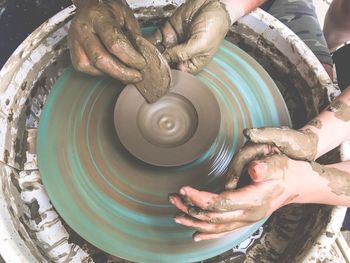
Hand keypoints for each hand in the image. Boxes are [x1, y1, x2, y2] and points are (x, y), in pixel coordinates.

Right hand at [68, 0, 145, 81]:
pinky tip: (113, 69)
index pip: (114, 43)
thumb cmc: (109, 12)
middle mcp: (82, 29)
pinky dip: (103, 73)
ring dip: (114, 74)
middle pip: (101, 60)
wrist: (91, 8)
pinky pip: (89, 70)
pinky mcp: (74, 55)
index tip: (141, 63)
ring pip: (94, 68)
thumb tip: (143, 56)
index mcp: (97, 17)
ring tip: (127, 73)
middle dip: (122, 73)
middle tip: (137, 76)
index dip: (130, 58)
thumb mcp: (126, 16)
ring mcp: (75, 43)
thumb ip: (135, 35)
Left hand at [147, 0, 230, 72]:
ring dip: (149, 54)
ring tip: (141, 56)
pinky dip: (147, 42)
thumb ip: (183, 53)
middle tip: (146, 66)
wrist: (214, 3)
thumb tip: (166, 60)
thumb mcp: (201, 44)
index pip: (177, 73)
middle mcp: (181, 55)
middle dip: (156, 64)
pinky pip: (155, 39)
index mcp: (193, 62)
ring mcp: (173, 43)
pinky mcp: (167, 31)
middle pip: (165, 63)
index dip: (167, 74)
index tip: (157, 74)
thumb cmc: (215, 26)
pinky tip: (140, 45)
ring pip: (158, 52)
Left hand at [169, 154, 305, 240]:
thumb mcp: (278, 163)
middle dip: (190, 208)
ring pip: (215, 226)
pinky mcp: (244, 218)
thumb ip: (265, 167)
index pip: (220, 203)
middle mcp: (248, 214)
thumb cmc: (286, 170)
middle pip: (213, 217)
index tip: (183, 189)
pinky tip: (195, 233)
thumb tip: (253, 171)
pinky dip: (207, 232)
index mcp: (253, 200)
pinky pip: (223, 230)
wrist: (298, 183)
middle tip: (172, 198)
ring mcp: (246, 219)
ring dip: (194, 219)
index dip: (199, 198)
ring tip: (176, 212)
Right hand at [225, 127, 318, 188]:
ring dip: (236, 184)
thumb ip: (266, 134)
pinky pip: (248, 175)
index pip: (241, 157)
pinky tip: (242, 195)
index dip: (234, 171)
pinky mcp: (260, 164)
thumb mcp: (285, 137)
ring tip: (232, 198)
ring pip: (241, 171)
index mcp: (257, 142)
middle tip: (227, 194)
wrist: (309, 147)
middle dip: (232, 179)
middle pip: (237, 165)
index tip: (230, 185)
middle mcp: (253, 150)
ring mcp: (256, 157)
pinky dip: (244, 185)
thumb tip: (248, 133)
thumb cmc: (299, 141)